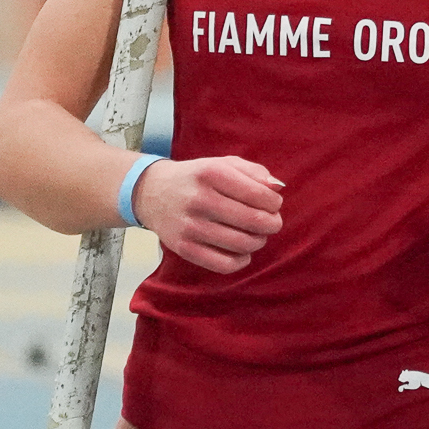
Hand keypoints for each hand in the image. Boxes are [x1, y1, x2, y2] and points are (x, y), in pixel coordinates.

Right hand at [135, 155, 283, 274]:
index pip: (260, 195)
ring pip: (243, 244)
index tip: (272, 204)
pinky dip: (241, 260)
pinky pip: (225, 264)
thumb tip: (277, 188)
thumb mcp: (222, 164)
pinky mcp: (184, 248)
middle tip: (270, 222)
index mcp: (211, 173)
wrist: (151, 192)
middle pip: (255, 221)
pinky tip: (241, 251)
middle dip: (272, 223)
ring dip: (258, 241)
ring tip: (255, 235)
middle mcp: (199, 199)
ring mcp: (190, 226)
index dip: (274, 203)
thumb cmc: (196, 178)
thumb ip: (254, 172)